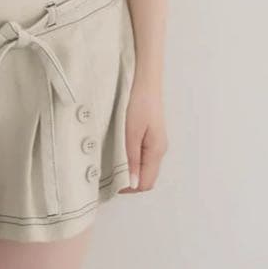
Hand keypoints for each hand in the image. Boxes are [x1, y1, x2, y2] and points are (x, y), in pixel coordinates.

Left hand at [119, 73, 167, 192]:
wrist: (145, 80)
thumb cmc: (139, 103)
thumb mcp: (131, 132)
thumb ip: (132, 158)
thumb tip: (133, 184)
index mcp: (156, 151)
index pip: (146, 183)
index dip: (129, 188)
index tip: (111, 184)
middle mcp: (159, 149)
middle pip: (146, 177)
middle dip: (129, 181)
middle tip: (108, 175)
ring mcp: (155, 142)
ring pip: (144, 166)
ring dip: (129, 170)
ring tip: (111, 164)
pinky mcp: (150, 135)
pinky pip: (142, 155)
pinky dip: (131, 159)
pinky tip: (119, 151)